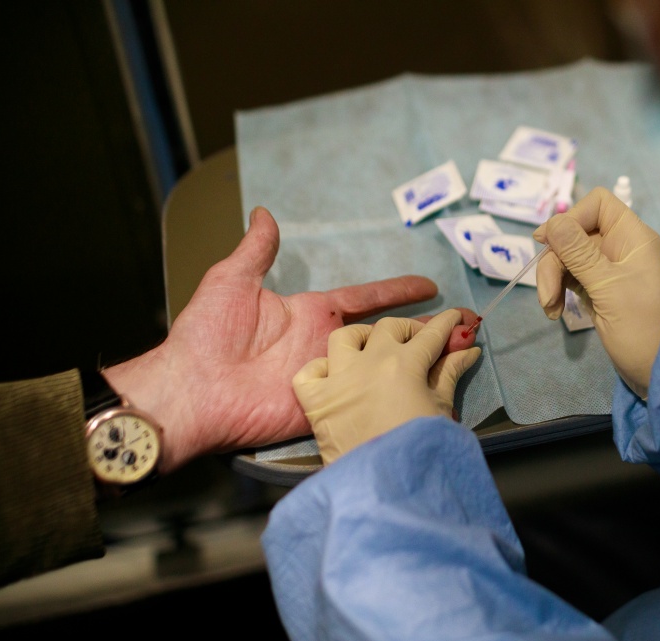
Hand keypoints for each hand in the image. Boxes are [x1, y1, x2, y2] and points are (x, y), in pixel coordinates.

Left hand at [104, 206, 476, 473]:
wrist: (193, 390)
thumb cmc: (207, 335)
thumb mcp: (232, 281)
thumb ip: (257, 250)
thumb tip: (263, 213)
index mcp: (311, 314)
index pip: (365, 300)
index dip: (396, 292)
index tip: (429, 286)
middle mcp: (327, 345)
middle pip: (387, 333)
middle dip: (427, 327)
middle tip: (466, 321)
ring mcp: (333, 378)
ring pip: (387, 365)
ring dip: (423, 357)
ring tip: (463, 347)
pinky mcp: (330, 407)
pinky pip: (369, 399)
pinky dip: (399, 393)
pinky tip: (429, 389)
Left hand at [292, 309, 481, 464]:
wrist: (385, 490)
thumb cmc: (421, 450)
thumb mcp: (441, 410)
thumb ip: (450, 374)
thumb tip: (468, 349)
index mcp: (405, 364)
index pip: (430, 333)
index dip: (447, 323)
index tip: (458, 318)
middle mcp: (368, 362)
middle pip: (389, 327)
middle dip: (410, 328)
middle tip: (422, 341)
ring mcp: (338, 379)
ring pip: (346, 337)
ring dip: (364, 336)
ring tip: (376, 348)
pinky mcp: (315, 402)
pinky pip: (310, 373)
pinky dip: (321, 370)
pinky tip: (336, 377)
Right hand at [533, 186, 659, 398]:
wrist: (655, 371)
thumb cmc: (641, 327)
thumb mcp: (608, 287)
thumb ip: (579, 253)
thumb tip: (552, 223)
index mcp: (633, 238)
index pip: (598, 205)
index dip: (571, 218)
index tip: (548, 242)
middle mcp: (620, 247)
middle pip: (574, 233)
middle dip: (555, 261)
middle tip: (547, 294)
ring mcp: (607, 269)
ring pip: (566, 257)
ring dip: (551, 279)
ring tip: (549, 308)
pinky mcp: (596, 289)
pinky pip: (568, 277)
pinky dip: (557, 291)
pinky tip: (553, 311)